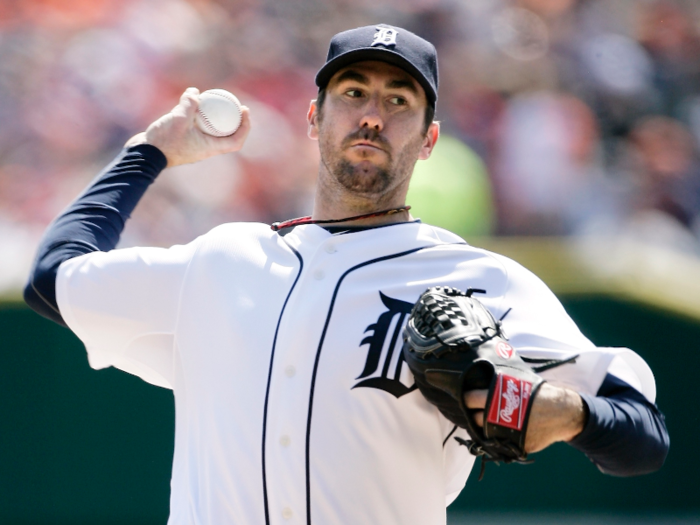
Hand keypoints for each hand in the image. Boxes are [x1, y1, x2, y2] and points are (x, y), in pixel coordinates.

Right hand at [125, 87, 250, 167]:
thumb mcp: (177, 119)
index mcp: (210, 148)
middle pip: (227, 134)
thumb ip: (188, 105)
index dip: (245, 127)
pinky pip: (196, 125)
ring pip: (211, 128)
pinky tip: (192, 98)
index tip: (245, 111)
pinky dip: (197, 113)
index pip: (236, 141)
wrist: (144, 154)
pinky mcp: (184, 138)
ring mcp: (194, 144)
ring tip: (214, 97)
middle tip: (236, 103)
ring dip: (214, 115)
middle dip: (234, 119)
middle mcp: (205, 147)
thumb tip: (196, 92)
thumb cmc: (163, 141)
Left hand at [464, 383, 585, 453]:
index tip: (466, 398)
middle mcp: (500, 416)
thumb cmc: (540, 393)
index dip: (467, 399)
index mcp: (498, 397)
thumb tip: (483, 374)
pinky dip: (501, 438)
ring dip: (485, 428)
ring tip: (488, 422)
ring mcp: (508, 433)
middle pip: (476, 418)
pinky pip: (502, 444)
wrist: (563, 413)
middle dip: (474, 416)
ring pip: (486, 433)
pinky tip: (503, 431)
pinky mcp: (516, 445)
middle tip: (476, 411)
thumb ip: (501, 383)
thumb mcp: (519, 381)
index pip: (471, 399)